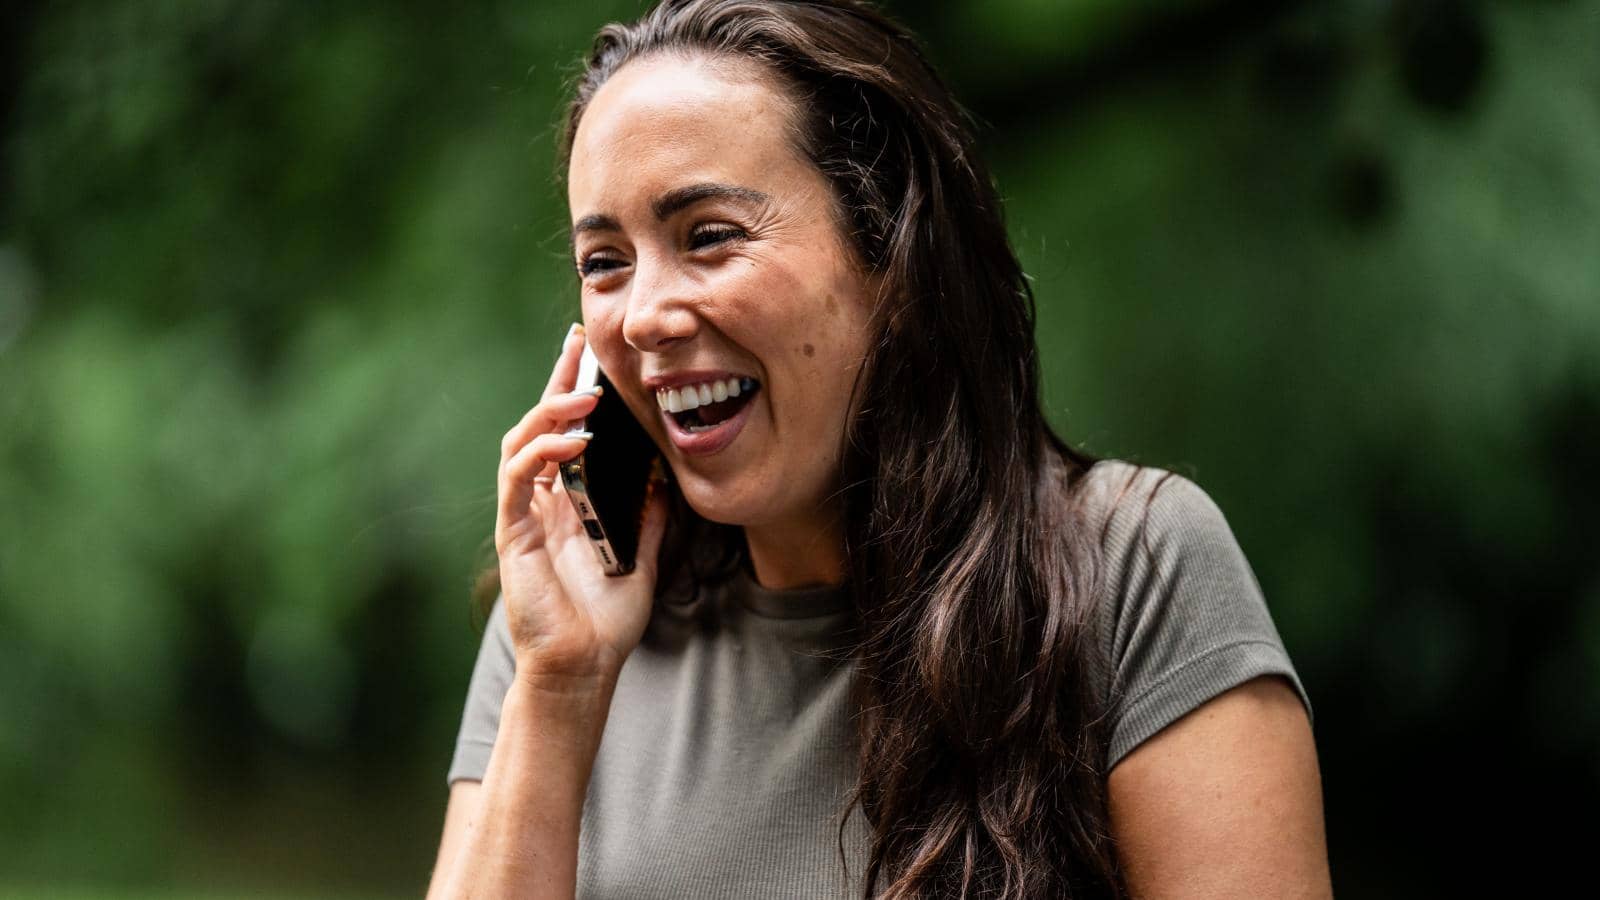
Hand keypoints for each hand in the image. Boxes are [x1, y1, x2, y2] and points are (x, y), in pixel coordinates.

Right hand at [495, 324, 668, 684]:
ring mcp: (522, 515)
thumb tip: (666, 475)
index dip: (573, 391)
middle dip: (557, 381)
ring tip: (587, 393)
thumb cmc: (607, 620)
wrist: (584, 665)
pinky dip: (542, 452)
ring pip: (522, 442)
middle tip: (579, 345)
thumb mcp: (645, 556)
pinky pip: (518, 478)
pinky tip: (573, 441)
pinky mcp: (512, 533)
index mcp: (568, 503)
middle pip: (539, 425)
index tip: (591, 353)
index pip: (567, 434)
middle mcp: (540, 502)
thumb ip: (652, 516)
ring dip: (552, 411)